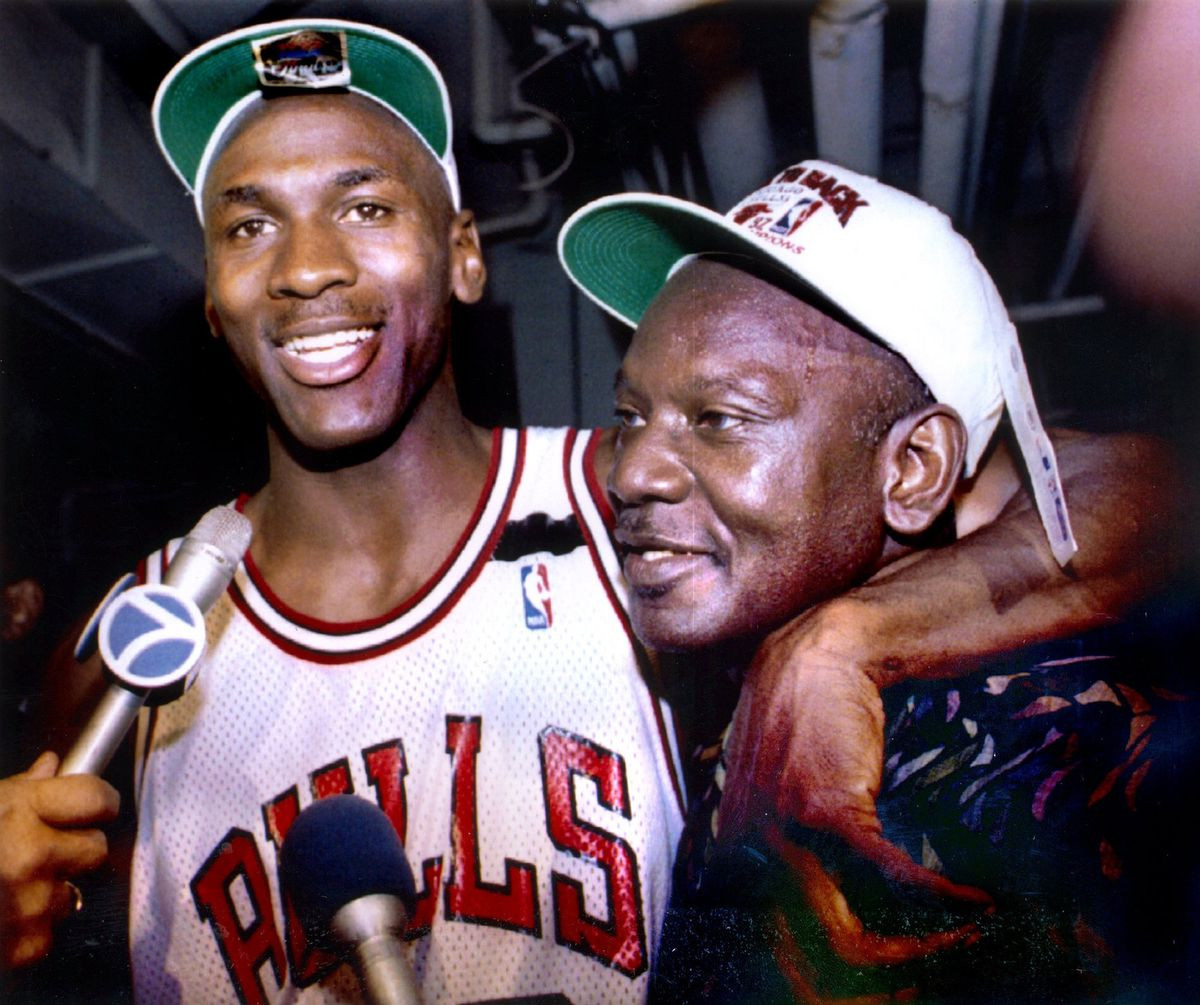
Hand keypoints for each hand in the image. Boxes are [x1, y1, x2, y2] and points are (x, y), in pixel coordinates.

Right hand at [0, 751, 119, 970]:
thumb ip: (21, 788)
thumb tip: (52, 766)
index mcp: (22, 812)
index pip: (97, 798)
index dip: (99, 802)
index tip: (93, 808)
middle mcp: (33, 855)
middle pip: (96, 848)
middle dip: (73, 850)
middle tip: (40, 853)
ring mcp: (32, 902)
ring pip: (71, 893)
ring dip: (47, 892)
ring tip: (5, 889)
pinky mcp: (27, 944)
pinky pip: (48, 932)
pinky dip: (28, 929)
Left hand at [719, 598, 989, 971]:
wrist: (818, 655)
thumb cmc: (799, 715)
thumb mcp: (765, 780)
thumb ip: (771, 833)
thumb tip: (796, 890)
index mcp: (732, 847)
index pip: (777, 936)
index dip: (833, 964)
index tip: (886, 964)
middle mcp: (747, 848)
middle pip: (812, 948)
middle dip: (879, 968)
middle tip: (923, 968)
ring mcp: (782, 831)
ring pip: (850, 931)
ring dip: (916, 948)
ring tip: (959, 942)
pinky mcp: (827, 811)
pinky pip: (892, 876)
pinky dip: (940, 895)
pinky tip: (975, 900)